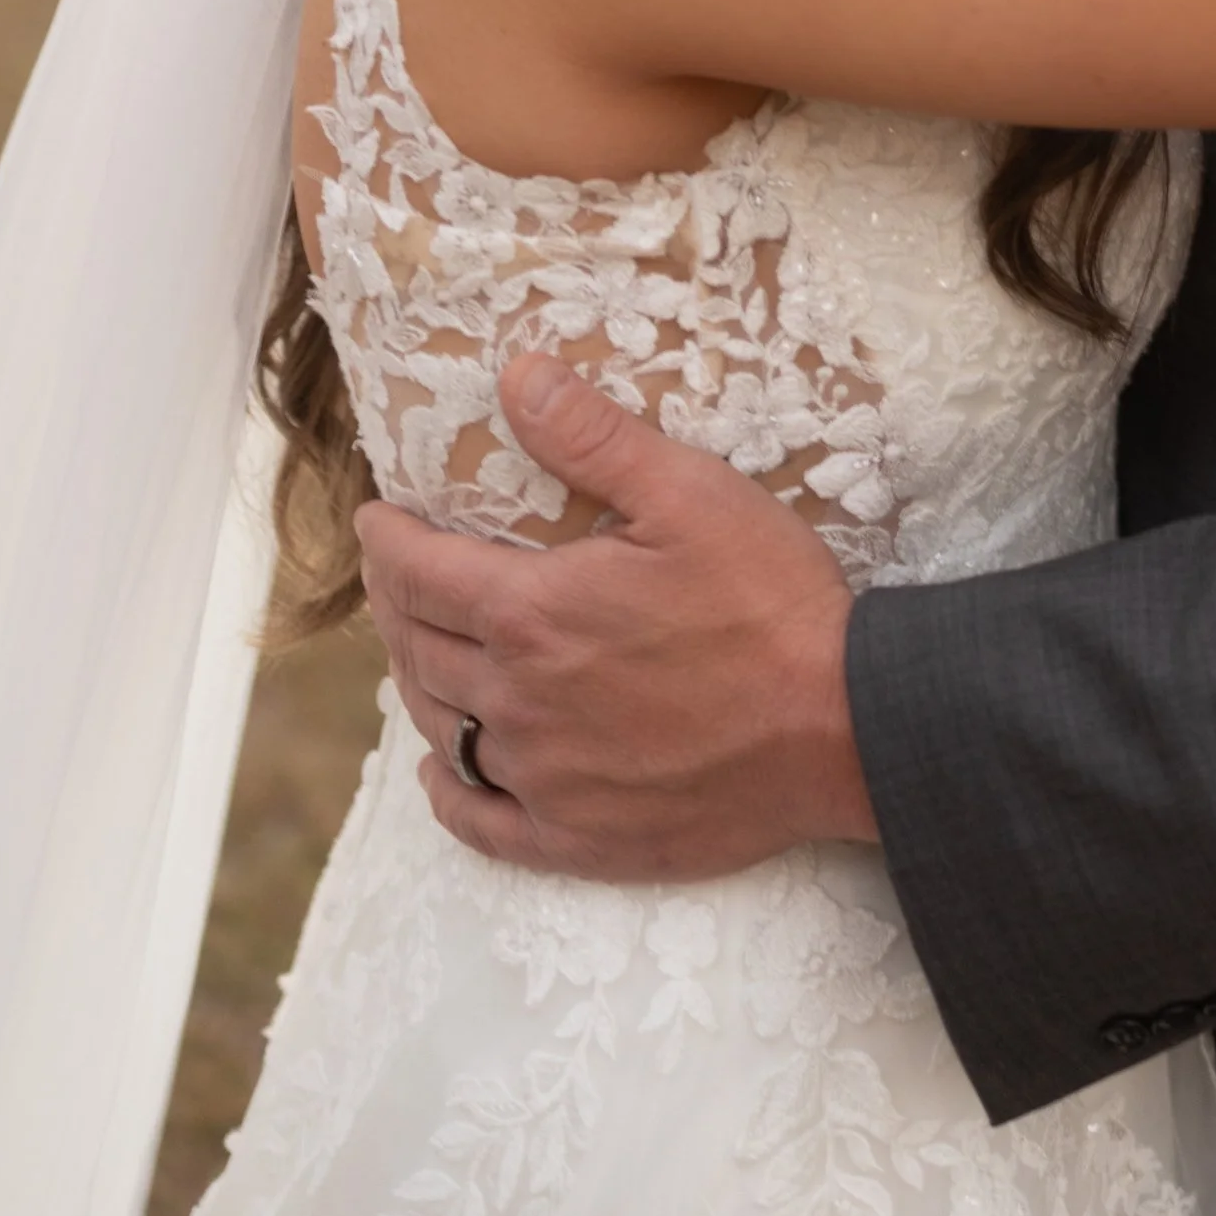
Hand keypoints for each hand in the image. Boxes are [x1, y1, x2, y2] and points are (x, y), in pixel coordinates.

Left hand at [355, 356, 876, 880]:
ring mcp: (544, 777)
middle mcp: (519, 701)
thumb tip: (515, 378)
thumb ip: (594, 438)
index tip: (375, 519)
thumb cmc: (770, 603)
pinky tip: (440, 771)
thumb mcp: (690, 494)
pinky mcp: (578, 837)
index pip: (421, 574)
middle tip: (395, 577)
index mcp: (534, 614)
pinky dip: (447, 794)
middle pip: (419, 650)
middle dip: (394, 605)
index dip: (386, 542)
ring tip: (419, 653)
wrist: (840, 729)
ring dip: (416, 684)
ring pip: (441, 730)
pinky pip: (480, 822)